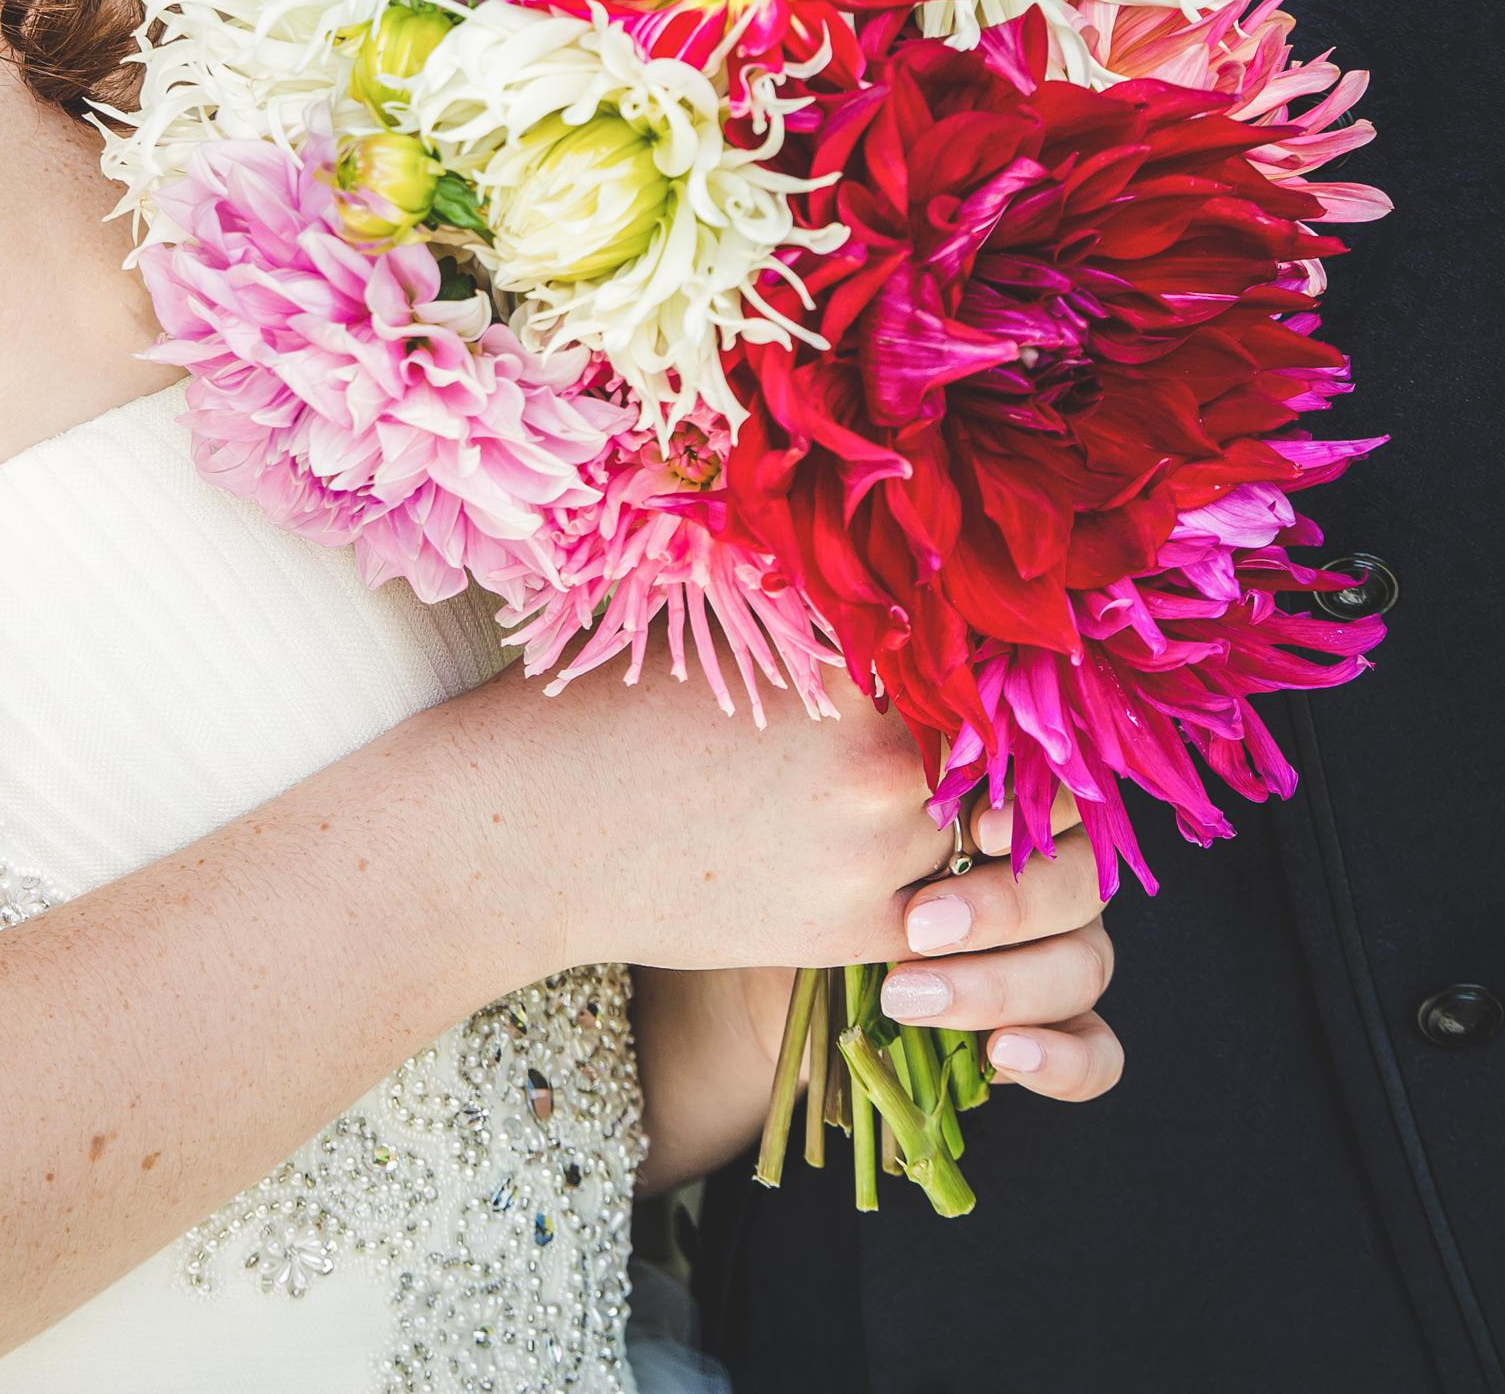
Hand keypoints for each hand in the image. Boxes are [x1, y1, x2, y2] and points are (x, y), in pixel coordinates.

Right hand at [456, 661, 951, 977]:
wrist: (536, 833)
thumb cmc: (611, 711)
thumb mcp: (724, 634)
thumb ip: (819, 626)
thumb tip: (895, 597)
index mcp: (852, 668)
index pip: (970, 661)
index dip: (977, 665)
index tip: (968, 670)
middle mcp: (880, 761)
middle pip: (994, 752)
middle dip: (984, 747)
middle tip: (974, 743)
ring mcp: (871, 853)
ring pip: (981, 835)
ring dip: (971, 822)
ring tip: (939, 806)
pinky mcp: (850, 932)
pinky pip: (947, 918)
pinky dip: (946, 898)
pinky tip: (910, 870)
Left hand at [624, 769, 1122, 1186]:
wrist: (772, 948)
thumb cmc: (801, 849)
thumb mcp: (833, 807)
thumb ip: (883, 769)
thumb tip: (891, 697)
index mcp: (1014, 804)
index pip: (1060, 797)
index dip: (1031, 813)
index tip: (970, 826)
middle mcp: (1053, 872)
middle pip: (1079, 881)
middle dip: (1002, 906)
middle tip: (914, 925)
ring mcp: (1065, 951)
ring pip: (1085, 964)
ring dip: (1002, 985)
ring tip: (904, 996)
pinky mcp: (1056, 1033)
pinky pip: (1099, 1056)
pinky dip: (1061, 1062)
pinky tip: (1003, 1057)